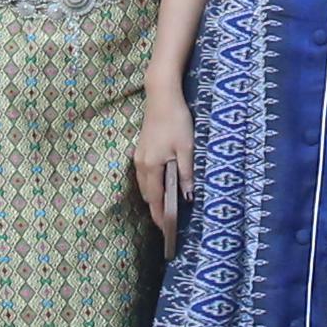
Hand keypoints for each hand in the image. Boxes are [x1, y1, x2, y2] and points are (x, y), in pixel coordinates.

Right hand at [132, 83, 195, 236]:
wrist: (161, 95)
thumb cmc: (176, 120)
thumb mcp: (186, 148)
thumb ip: (186, 173)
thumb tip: (188, 196)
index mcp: (151, 166)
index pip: (155, 199)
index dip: (160, 216)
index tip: (167, 231)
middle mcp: (141, 164)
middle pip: (147, 195)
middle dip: (157, 210)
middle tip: (169, 223)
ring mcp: (139, 156)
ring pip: (144, 185)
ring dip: (154, 197)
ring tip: (167, 208)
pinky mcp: (141, 149)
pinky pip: (144, 174)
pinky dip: (152, 185)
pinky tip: (161, 186)